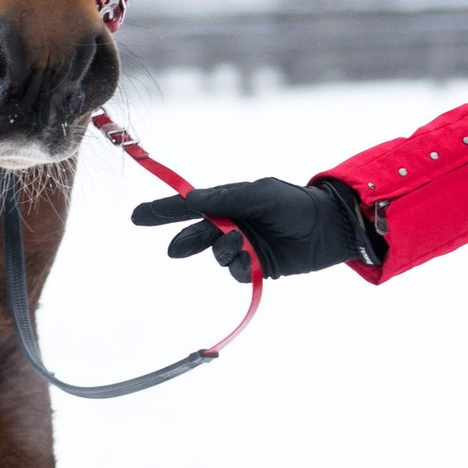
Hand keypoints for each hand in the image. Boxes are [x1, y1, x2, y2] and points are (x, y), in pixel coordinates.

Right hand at [128, 173, 379, 282]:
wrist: (329, 229)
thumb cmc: (296, 205)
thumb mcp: (262, 195)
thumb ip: (228, 198)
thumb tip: (193, 199)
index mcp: (232, 201)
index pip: (191, 205)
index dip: (164, 210)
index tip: (138, 215)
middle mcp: (234, 223)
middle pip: (196, 234)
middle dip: (185, 241)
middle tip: (176, 250)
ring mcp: (245, 246)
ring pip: (215, 255)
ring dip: (221, 251)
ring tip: (239, 243)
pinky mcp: (258, 266)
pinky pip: (236, 272)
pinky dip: (239, 267)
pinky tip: (250, 261)